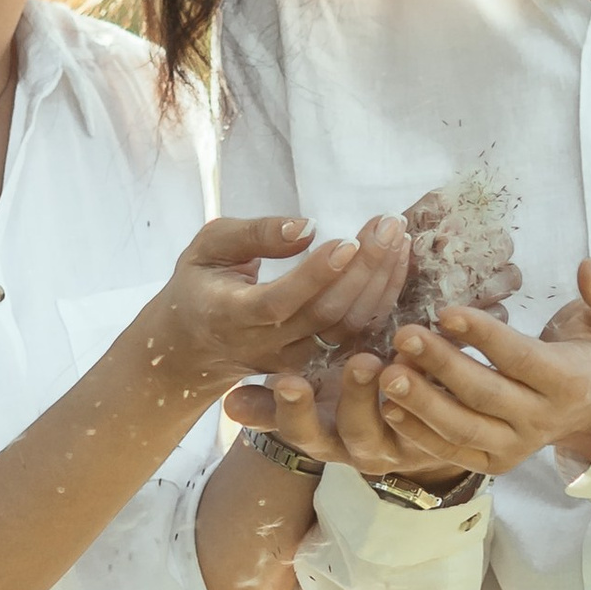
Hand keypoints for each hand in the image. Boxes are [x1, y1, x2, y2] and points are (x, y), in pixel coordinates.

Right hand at [140, 215, 415, 403]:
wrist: (193, 349)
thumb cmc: (200, 286)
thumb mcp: (207, 248)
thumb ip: (253, 234)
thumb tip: (307, 227)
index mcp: (231, 317)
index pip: (280, 301)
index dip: (317, 275)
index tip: (350, 241)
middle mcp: (266, 347)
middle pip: (325, 315)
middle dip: (363, 269)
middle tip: (389, 225)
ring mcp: (295, 362)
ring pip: (349, 328)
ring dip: (380, 282)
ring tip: (397, 236)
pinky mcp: (317, 364)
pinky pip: (358, 335)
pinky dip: (383, 299)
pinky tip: (396, 262)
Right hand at [225, 341, 480, 489]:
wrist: (420, 425)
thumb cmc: (350, 400)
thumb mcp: (311, 401)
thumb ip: (273, 402)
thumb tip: (230, 405)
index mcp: (327, 440)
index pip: (302, 433)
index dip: (293, 412)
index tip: (287, 381)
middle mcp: (367, 450)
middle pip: (359, 432)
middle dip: (357, 397)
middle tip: (361, 361)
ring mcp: (411, 447)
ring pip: (411, 427)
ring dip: (409, 390)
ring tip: (407, 351)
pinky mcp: (450, 437)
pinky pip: (451, 415)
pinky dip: (448, 381)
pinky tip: (448, 346)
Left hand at [370, 259, 590, 475]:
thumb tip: (589, 268)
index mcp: (569, 382)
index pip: (521, 359)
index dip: (484, 336)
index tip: (446, 311)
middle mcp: (542, 420)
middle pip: (485, 396)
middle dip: (442, 366)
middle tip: (403, 336)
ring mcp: (516, 446)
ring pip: (463, 430)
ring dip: (422, 403)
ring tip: (387, 374)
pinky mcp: (493, 462)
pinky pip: (451, 451)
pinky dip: (418, 432)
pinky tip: (388, 404)